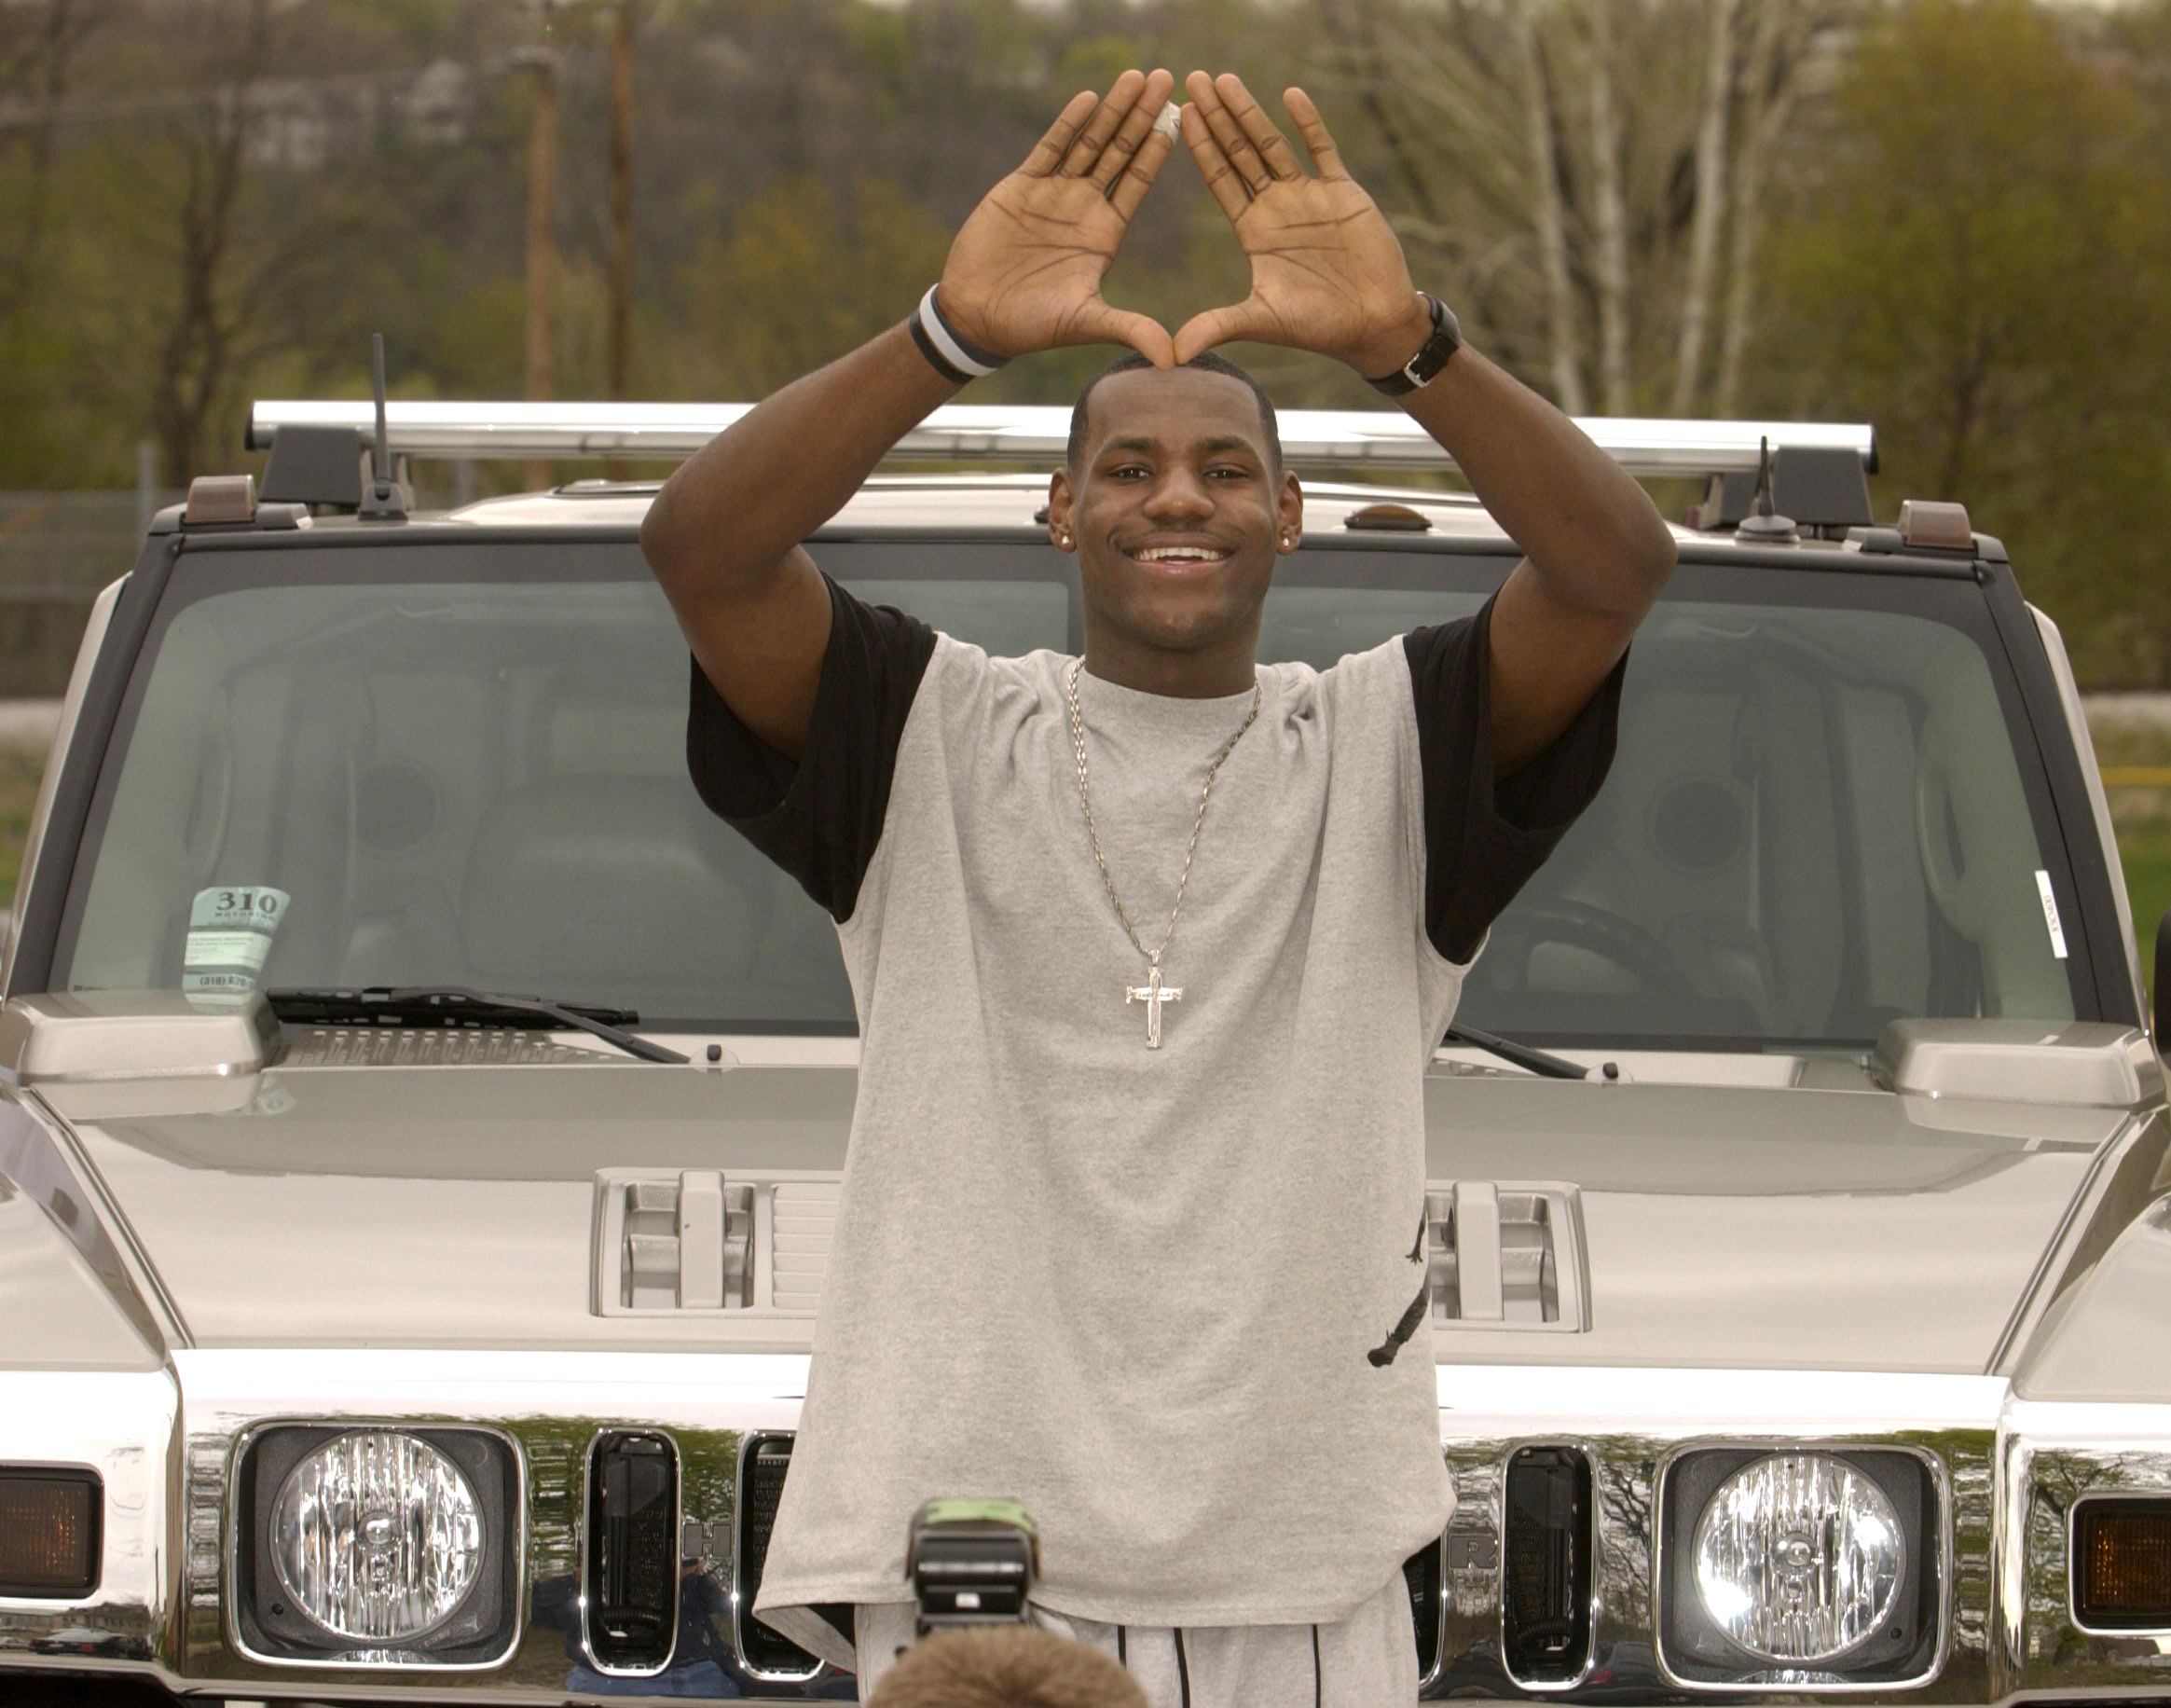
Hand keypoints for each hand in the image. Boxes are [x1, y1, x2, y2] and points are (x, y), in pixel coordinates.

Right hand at [938, 69, 1178, 366]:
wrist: (977, 316)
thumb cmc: (1032, 325)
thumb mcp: (1086, 323)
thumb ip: (1128, 329)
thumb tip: (1172, 359)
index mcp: (1105, 233)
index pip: (1138, 182)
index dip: (1159, 151)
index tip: (1183, 120)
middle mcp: (1084, 207)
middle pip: (1120, 151)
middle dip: (1143, 115)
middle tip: (1167, 78)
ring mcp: (1054, 194)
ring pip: (1089, 142)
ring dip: (1112, 110)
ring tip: (1136, 76)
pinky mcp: (1022, 188)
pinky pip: (1050, 149)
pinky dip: (1069, 125)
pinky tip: (1089, 99)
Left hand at [1174, 73, 1431, 373]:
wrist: (1373, 324)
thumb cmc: (1317, 326)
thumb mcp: (1262, 321)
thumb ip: (1218, 325)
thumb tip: (1173, 354)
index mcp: (1254, 231)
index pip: (1220, 180)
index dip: (1200, 148)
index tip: (1178, 115)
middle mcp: (1276, 207)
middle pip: (1240, 153)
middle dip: (1216, 118)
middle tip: (1192, 79)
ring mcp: (1309, 196)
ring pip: (1274, 144)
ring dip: (1251, 112)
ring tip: (1225, 78)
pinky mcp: (1343, 193)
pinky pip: (1323, 150)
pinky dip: (1308, 123)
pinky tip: (1290, 94)